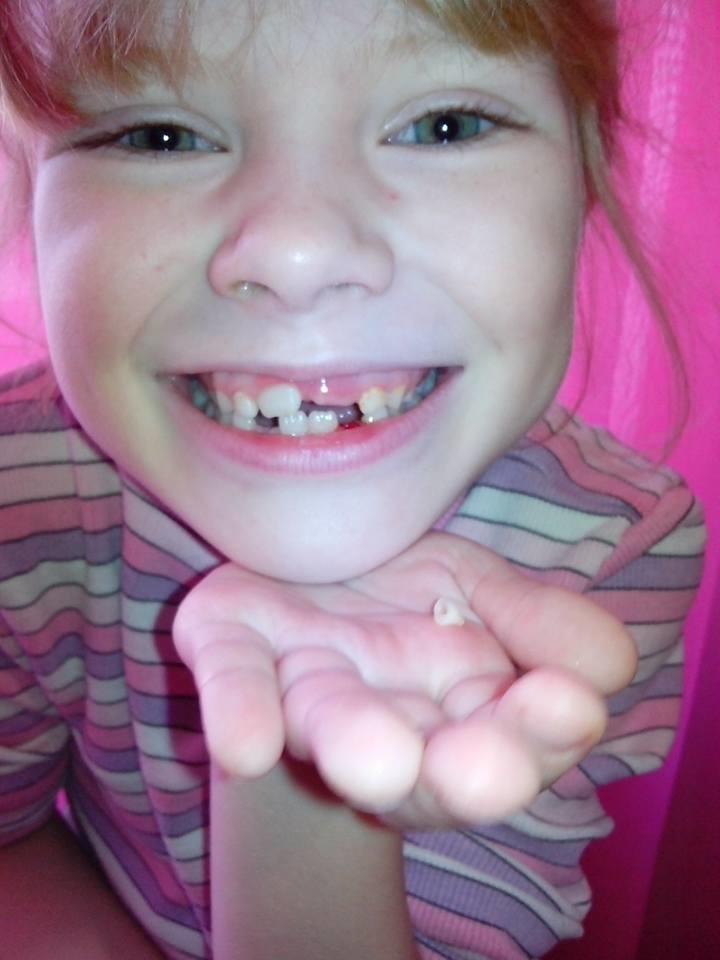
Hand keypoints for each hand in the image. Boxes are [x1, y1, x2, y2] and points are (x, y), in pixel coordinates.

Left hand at [173, 532, 635, 828]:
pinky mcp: (229, 645)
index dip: (538, 732)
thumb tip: (609, 665)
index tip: (567, 706)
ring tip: (378, 762)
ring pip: (327, 725)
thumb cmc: (404, 589)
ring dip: (355, 745)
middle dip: (459, 773)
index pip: (509, 739)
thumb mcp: (486, 591)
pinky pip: (231, 679)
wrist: (306, 556)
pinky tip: (245, 746)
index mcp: (455, 709)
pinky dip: (239, 712)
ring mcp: (300, 685)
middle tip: (481, 773)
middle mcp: (377, 715)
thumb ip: (543, 625)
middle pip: (421, 767)